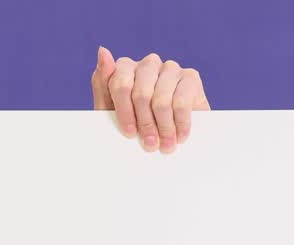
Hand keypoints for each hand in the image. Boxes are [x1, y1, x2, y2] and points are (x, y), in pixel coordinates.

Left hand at [90, 46, 211, 153]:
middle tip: (149, 144)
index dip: (124, 113)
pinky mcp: (191, 77)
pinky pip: (182, 101)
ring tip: (165, 145)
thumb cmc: (131, 124)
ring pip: (162, 100)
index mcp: (124, 68)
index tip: (129, 134)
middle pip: (142, 93)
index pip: (121, 85)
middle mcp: (148, 63)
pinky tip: (180, 136)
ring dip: (163, 128)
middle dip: (145, 123)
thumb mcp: (108, 110)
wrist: (164, 138)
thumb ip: (102, 82)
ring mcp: (170, 68)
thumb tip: (102, 50)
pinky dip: (180, 123)